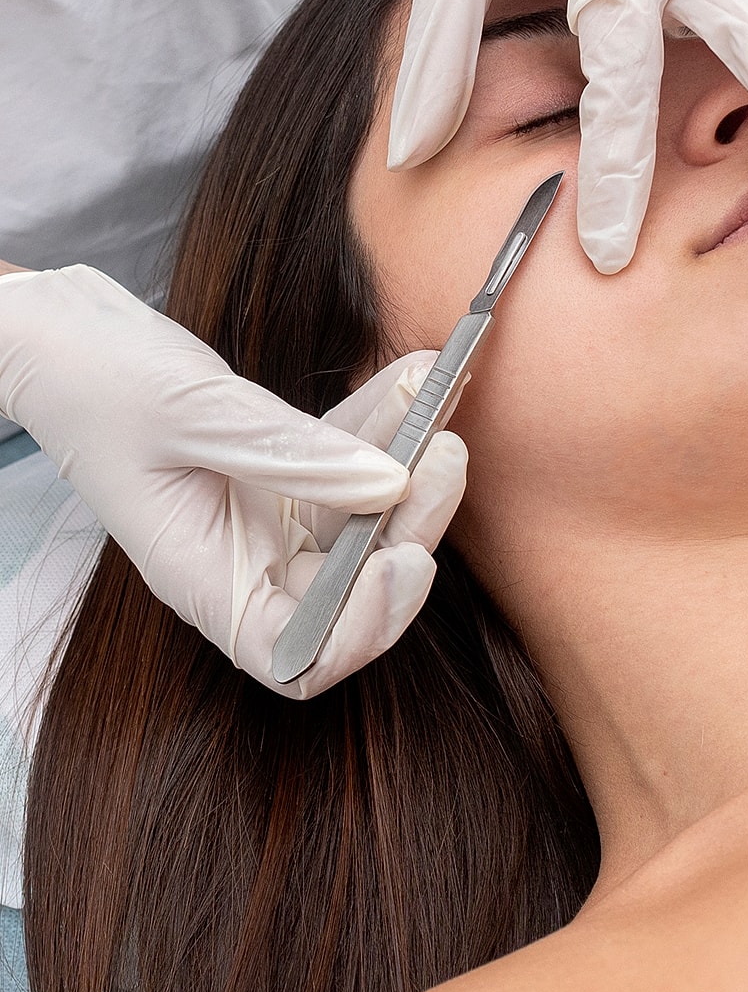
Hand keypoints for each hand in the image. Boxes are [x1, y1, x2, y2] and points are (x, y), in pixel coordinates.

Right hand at [0, 265, 466, 697]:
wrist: (60, 335)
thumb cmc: (95, 380)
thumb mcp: (192, 411)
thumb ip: (291, 452)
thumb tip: (388, 482)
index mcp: (205, 581)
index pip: (297, 656)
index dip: (362, 628)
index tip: (405, 559)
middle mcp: (247, 564)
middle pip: (353, 588)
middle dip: (411, 528)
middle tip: (444, 454)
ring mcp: (273, 522)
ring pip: (367, 521)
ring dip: (411, 465)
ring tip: (437, 395)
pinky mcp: (290, 475)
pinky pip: (354, 463)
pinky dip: (387, 424)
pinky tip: (419, 374)